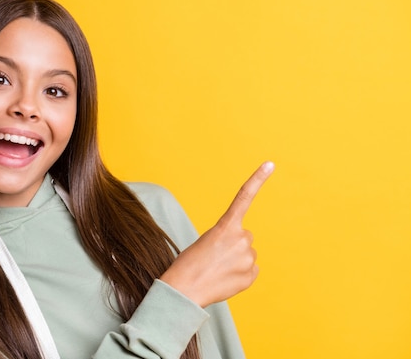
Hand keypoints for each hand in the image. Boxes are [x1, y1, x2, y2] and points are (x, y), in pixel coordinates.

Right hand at [160, 161, 274, 307]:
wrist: (184, 290)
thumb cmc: (189, 264)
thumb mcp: (205, 243)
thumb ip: (228, 240)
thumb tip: (244, 253)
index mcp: (225, 226)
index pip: (244, 197)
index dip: (258, 179)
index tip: (270, 164)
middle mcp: (241, 239)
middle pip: (244, 237)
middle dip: (234, 244)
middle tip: (215, 256)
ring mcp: (248, 258)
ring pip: (247, 254)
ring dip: (236, 260)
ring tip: (217, 269)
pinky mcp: (251, 276)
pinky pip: (250, 271)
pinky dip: (239, 274)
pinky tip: (225, 279)